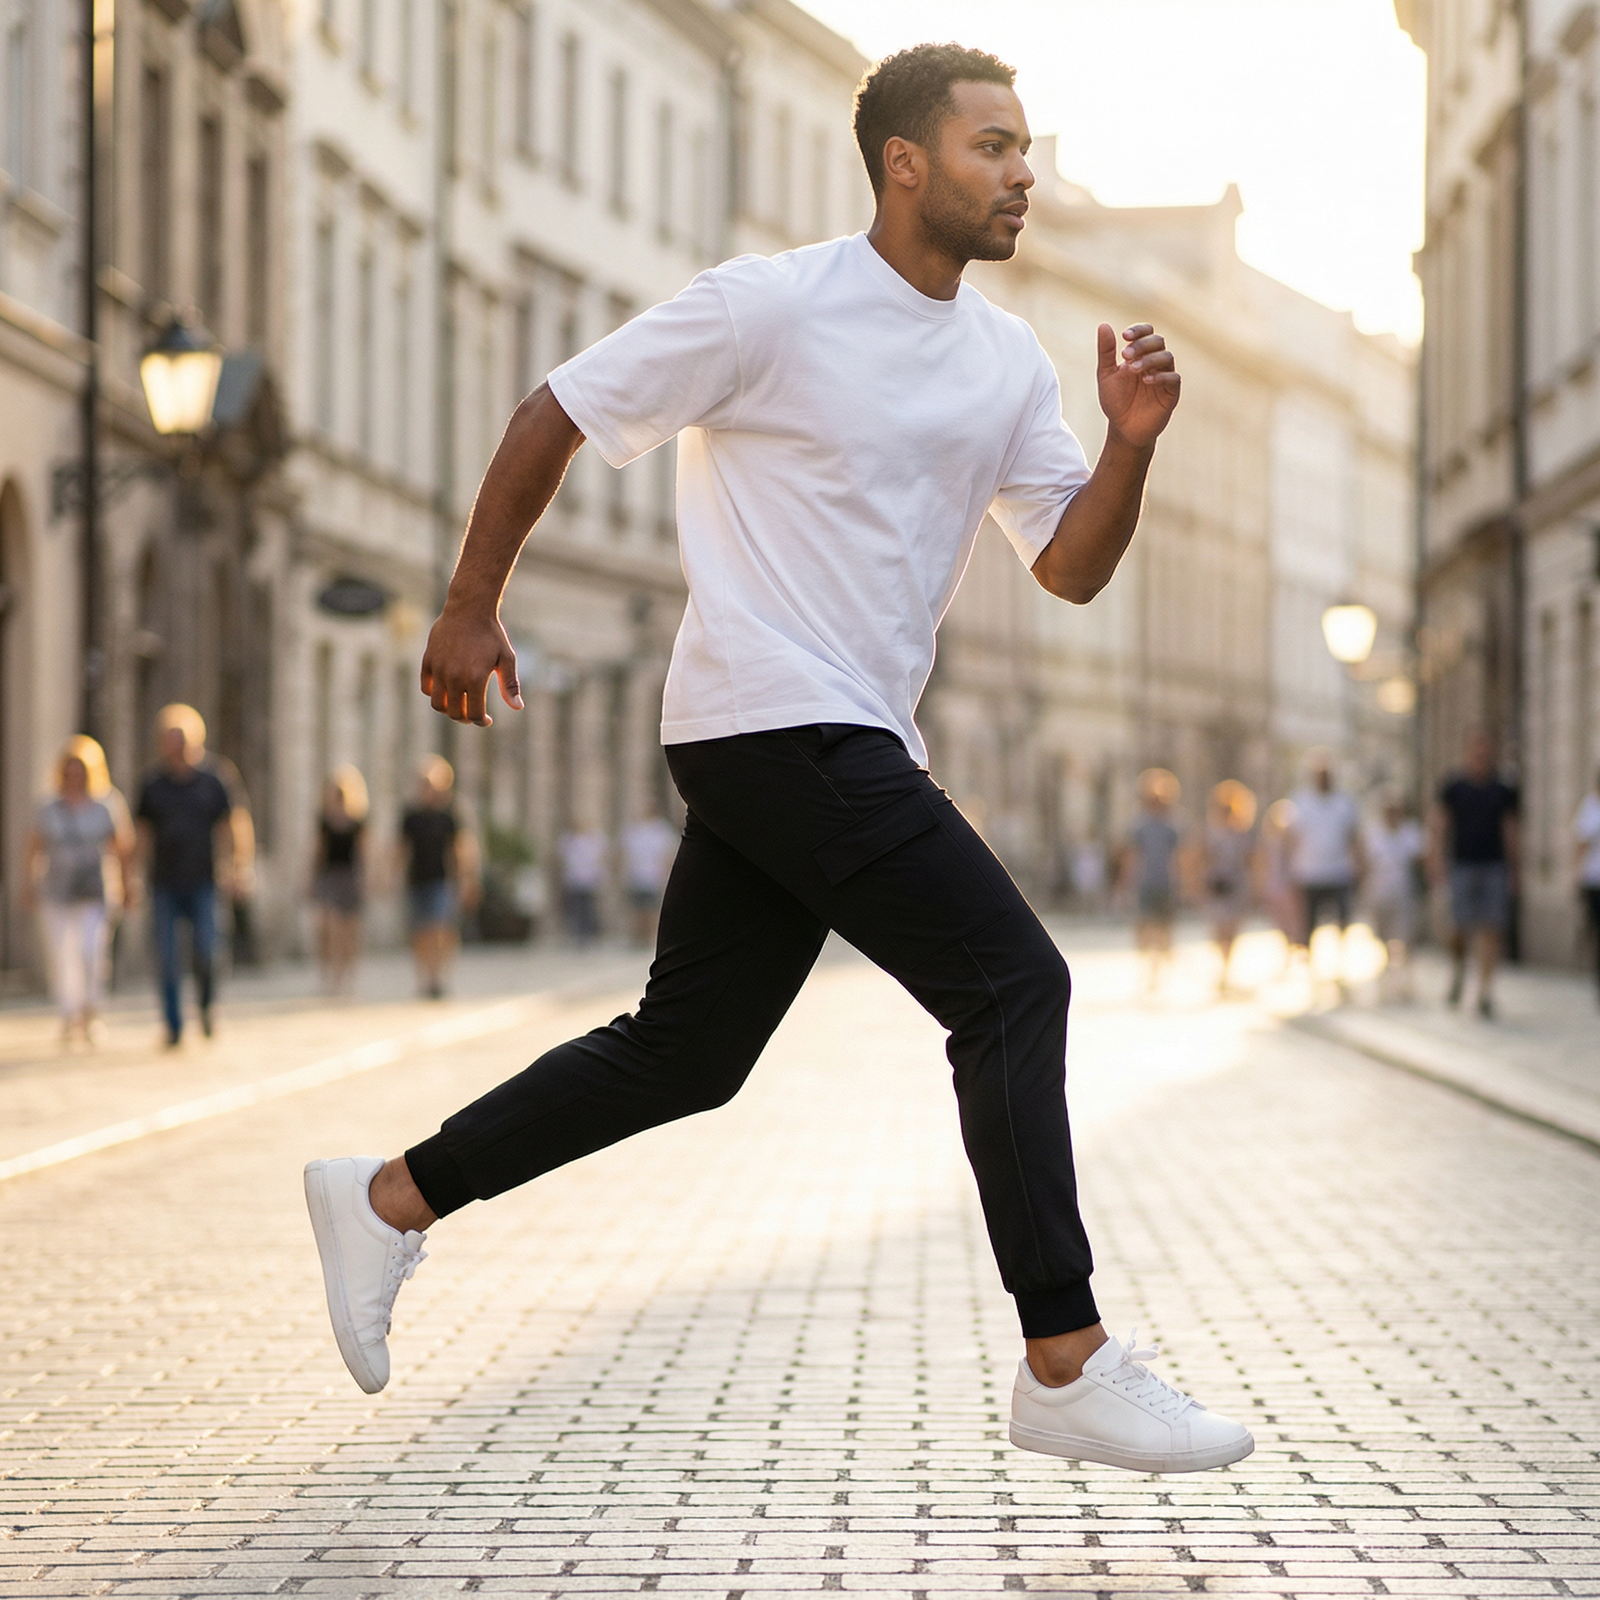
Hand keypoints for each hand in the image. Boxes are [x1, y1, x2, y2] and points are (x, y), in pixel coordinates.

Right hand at [421, 603, 523, 725]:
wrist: (469, 609)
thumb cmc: (491, 634)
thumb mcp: (507, 658)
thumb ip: (509, 685)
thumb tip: (517, 707)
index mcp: (476, 678)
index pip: (474, 714)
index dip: (481, 722)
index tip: (486, 720)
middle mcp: (455, 676)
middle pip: (455, 713)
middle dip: (465, 719)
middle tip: (473, 715)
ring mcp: (439, 669)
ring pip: (437, 704)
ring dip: (448, 710)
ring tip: (460, 705)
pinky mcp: (428, 661)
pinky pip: (427, 687)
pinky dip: (435, 693)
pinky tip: (449, 690)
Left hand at [1097, 323, 1179, 448]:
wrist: (1123, 429)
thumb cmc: (1116, 401)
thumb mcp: (1106, 375)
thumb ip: (1106, 352)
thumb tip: (1103, 325)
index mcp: (1141, 354)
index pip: (1147, 333)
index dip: (1138, 331)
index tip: (1124, 336)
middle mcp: (1155, 362)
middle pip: (1158, 341)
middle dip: (1142, 345)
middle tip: (1125, 356)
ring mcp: (1165, 376)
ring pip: (1166, 357)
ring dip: (1150, 359)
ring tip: (1133, 369)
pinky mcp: (1171, 393)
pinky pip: (1173, 378)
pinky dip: (1161, 376)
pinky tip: (1146, 380)